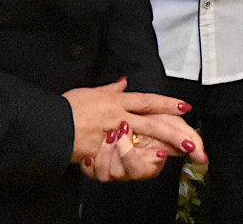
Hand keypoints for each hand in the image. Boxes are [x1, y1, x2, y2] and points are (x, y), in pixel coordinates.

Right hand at [66, 78, 204, 181]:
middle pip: (151, 121)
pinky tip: (154, 161)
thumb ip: (110, 89)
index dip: (166, 103)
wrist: (50, 123)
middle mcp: (118, 115)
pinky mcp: (103, 148)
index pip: (146, 100)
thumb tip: (123, 82)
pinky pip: (124, 155)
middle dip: (174, 128)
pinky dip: (140, 157)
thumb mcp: (90, 92)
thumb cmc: (68, 106)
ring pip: (144, 136)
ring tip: (182, 149)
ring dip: (165, 142)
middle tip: (192, 136)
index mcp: (116, 101)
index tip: (184, 106)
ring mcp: (111, 132)